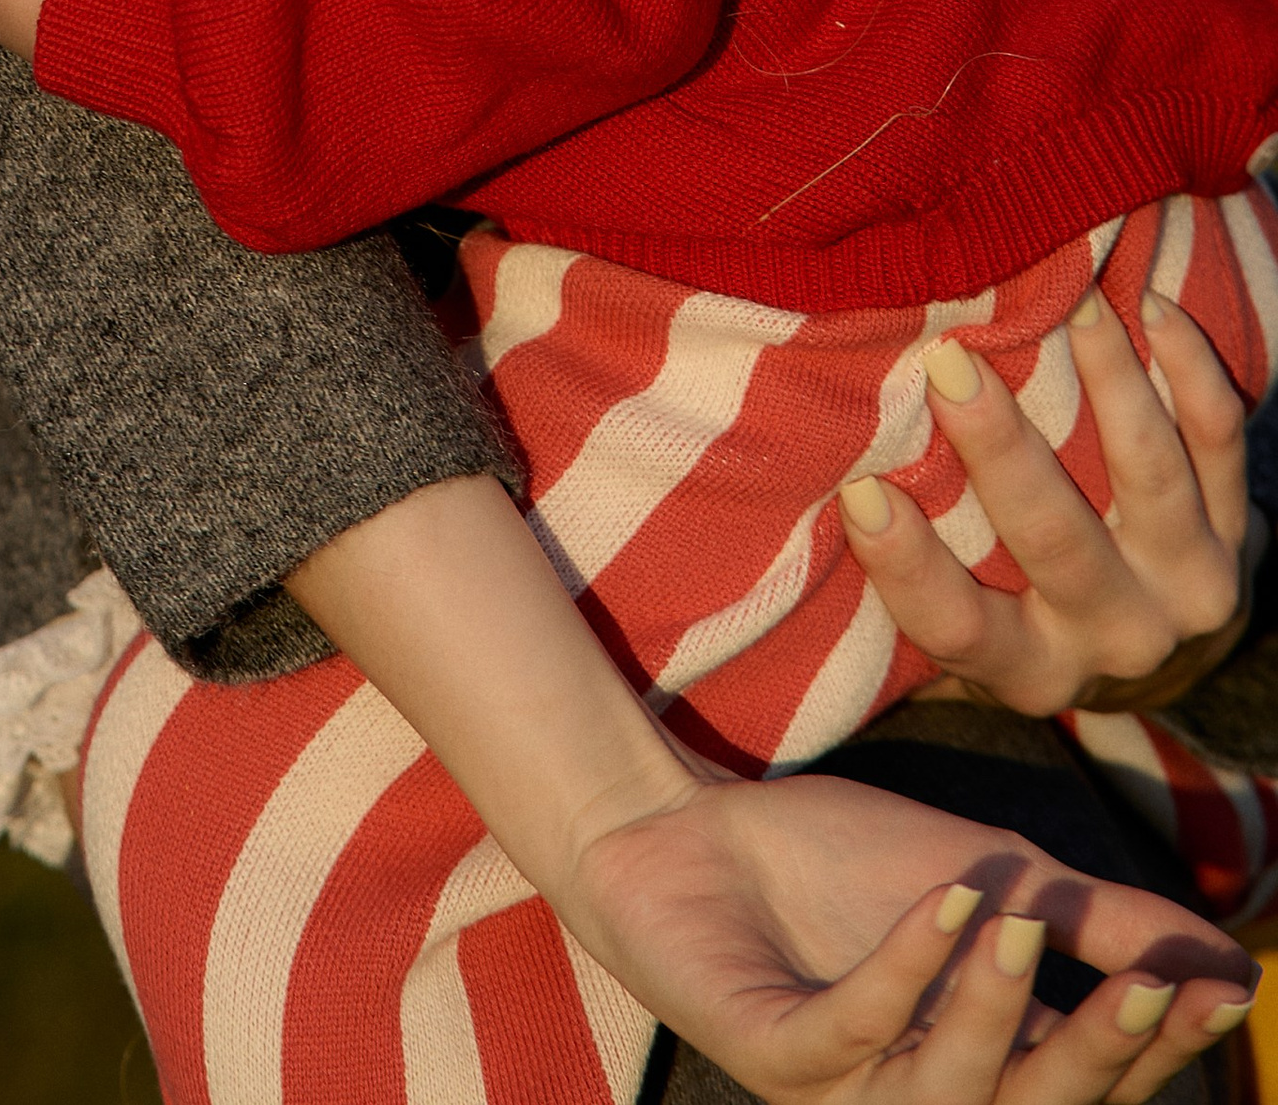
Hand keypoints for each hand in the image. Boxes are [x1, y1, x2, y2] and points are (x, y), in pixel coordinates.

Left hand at [571, 771, 1254, 1101]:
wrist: (683, 829)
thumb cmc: (830, 862)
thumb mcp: (986, 872)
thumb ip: (1094, 920)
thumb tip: (1226, 960)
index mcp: (976, 1064)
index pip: (1085, 1081)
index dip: (1153, 1046)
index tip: (1221, 990)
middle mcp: (917, 1092)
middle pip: (1030, 1102)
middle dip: (1097, 1053)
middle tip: (1150, 986)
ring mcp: (841, 1084)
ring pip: (945, 1085)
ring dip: (994, 1006)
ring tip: (1025, 918)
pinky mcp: (770, 1052)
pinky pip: (850, 1029)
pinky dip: (906, 968)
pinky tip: (951, 901)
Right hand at [841, 287, 1255, 714]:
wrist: (1166, 641)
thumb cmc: (1025, 606)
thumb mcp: (973, 617)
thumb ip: (904, 566)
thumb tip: (798, 474)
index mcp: (1030, 666)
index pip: (960, 629)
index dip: (909, 570)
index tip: (859, 491)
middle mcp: (1114, 638)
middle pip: (1057, 545)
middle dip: (1002, 451)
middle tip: (951, 362)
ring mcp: (1186, 588)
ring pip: (1150, 481)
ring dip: (1111, 383)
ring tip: (1071, 301)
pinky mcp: (1240, 535)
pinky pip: (1223, 444)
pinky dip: (1192, 370)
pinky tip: (1150, 307)